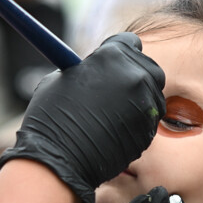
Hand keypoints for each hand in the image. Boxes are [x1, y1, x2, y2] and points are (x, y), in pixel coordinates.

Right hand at [0, 33, 164, 202]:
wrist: (59, 159)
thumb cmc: (51, 118)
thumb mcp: (62, 79)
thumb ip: (87, 70)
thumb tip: (99, 71)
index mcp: (112, 55)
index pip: (129, 43)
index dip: (120, 53)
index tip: (114, 64)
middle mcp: (135, 75)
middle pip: (148, 67)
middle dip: (136, 75)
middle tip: (119, 88)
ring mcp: (145, 104)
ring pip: (151, 96)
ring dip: (137, 102)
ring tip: (110, 116)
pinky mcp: (149, 129)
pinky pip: (148, 122)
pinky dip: (136, 125)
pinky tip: (113, 133)